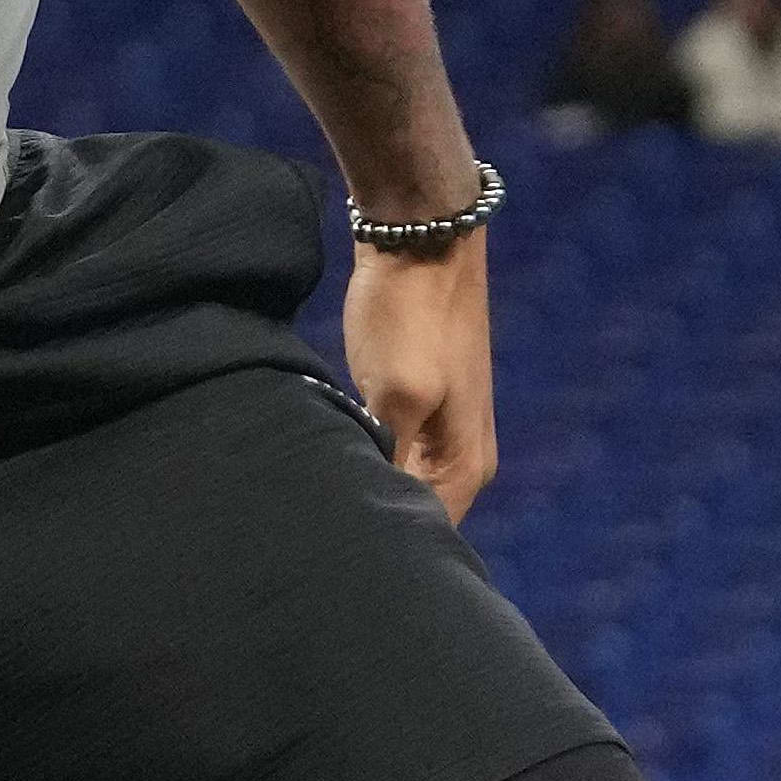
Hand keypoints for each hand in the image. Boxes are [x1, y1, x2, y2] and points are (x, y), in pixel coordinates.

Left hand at [343, 233, 497, 519]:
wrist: (420, 237)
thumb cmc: (410, 315)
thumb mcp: (395, 395)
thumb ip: (389, 459)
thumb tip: (372, 509)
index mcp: (466, 466)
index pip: (426, 537)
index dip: (382, 543)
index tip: (333, 544)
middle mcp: (462, 457)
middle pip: (414, 515)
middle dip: (371, 517)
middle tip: (314, 522)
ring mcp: (441, 429)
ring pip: (398, 484)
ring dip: (365, 486)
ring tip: (317, 494)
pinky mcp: (416, 402)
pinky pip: (390, 453)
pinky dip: (363, 457)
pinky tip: (330, 457)